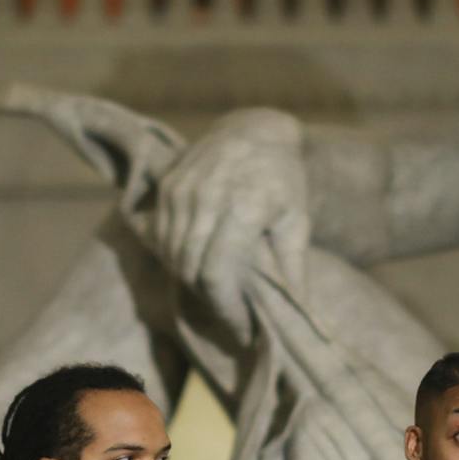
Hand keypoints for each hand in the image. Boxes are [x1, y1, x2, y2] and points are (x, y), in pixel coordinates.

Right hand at [153, 107, 308, 333]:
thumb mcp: (297, 221)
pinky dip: (174, 257)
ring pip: (171, 254)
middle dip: (208, 300)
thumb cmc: (283, 180)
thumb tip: (298, 312)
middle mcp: (206, 196)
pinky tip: (196, 265)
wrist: (255, 130)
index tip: (243, 329)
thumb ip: (293, 267)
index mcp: (243, 207)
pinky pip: (161, 235)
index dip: (227, 310)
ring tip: (216, 291)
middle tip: (231, 314)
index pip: (216, 274)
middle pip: (190, 268)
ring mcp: (182, 188)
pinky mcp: (167, 185)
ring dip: (189, 280)